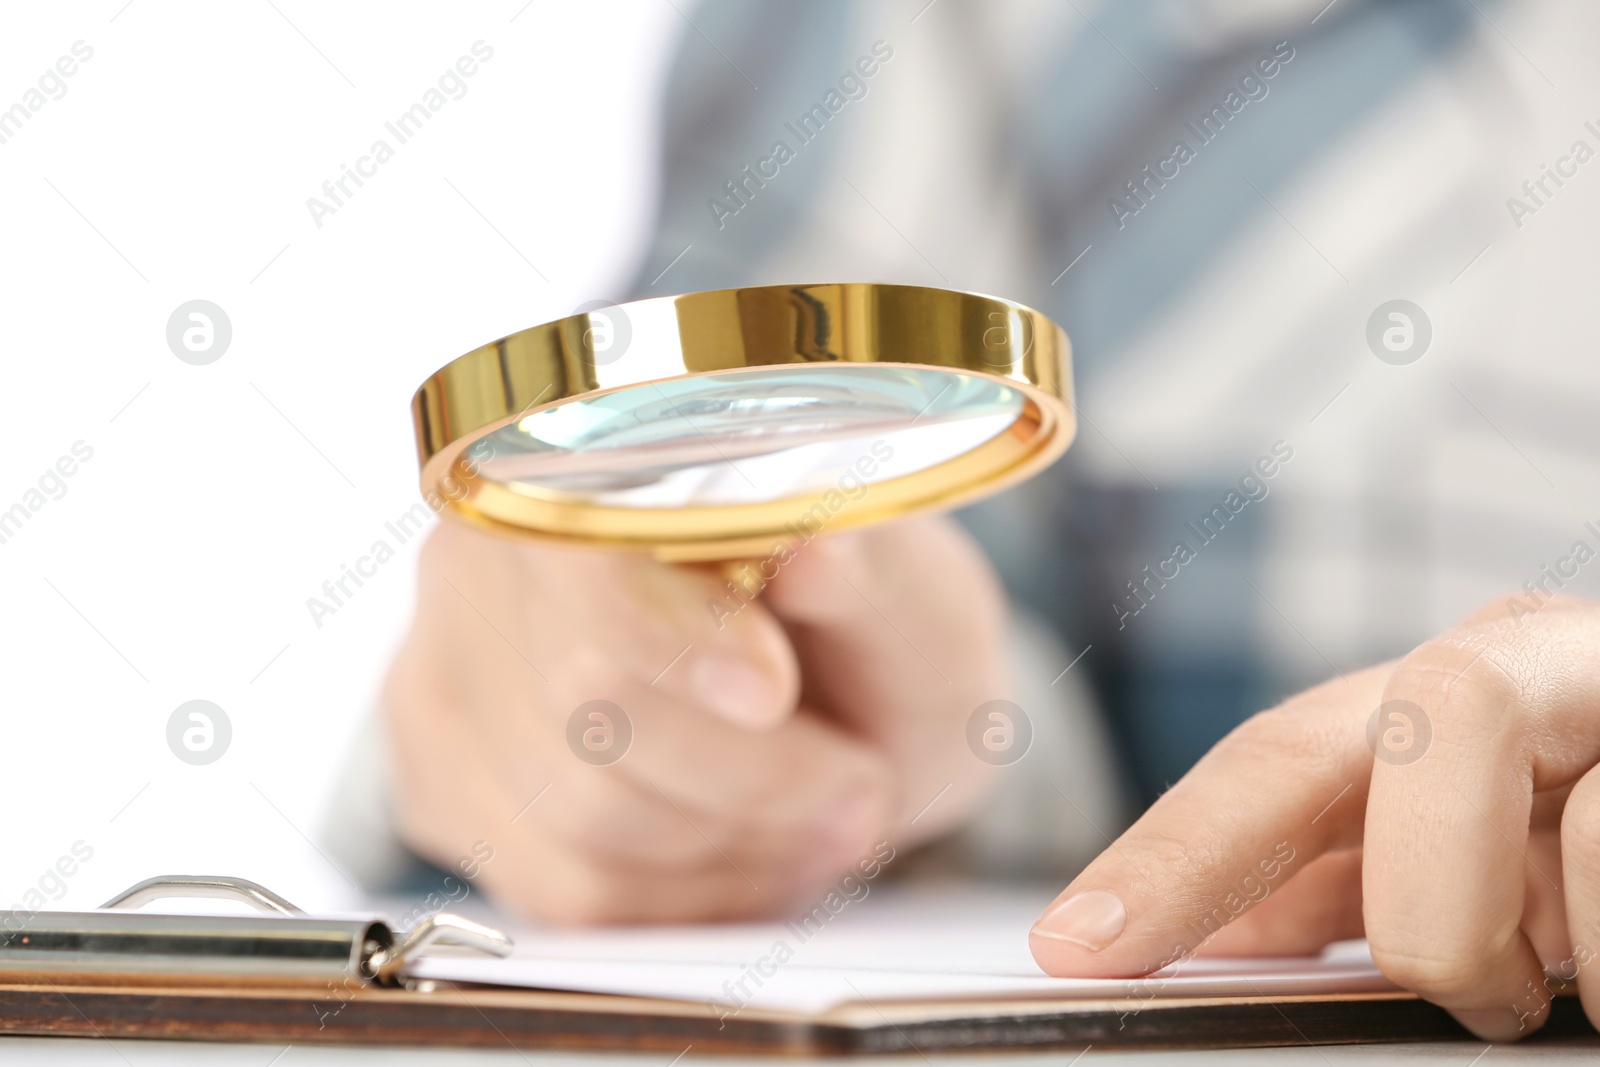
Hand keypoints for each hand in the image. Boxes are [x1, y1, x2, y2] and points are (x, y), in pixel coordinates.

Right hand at [383, 514, 1008, 923]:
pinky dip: (682, 899)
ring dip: (735, 848)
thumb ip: (874, 575)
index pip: (584, 548)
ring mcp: (448, 669)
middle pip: (590, 703)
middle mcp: (490, 552)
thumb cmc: (865, 631)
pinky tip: (749, 859)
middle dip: (756, 776)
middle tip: (861, 790)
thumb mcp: (912, 594)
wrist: (829, 702)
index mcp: (597, 458)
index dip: (671, 634)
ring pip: (579, 818)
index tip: (773, 692)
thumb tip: (819, 552)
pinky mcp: (444, 781)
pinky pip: (561, 892)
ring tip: (821, 822)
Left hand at [1030, 595, 1599, 1040]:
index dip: (1176, 855)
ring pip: (1565, 794)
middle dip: (1440, 903)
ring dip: (1556, 940)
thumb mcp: (1466, 843)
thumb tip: (1221, 934)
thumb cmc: (1579, 827)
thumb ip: (1344, 871)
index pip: (1276, 760)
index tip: (1077, 953)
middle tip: (1476, 991)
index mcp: (1437, 696)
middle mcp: (1538, 662)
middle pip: (1428, 714)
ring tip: (1568, 979)